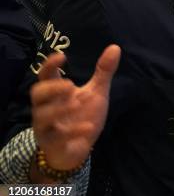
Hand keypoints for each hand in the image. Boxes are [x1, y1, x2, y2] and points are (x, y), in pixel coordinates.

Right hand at [31, 45, 120, 170]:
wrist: (80, 148)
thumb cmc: (83, 116)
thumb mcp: (96, 93)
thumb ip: (103, 72)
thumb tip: (115, 47)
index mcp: (56, 93)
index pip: (45, 76)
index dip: (49, 65)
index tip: (61, 56)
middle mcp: (47, 108)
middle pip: (36, 93)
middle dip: (51, 88)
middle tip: (70, 85)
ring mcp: (48, 126)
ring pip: (41, 116)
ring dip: (58, 109)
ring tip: (76, 104)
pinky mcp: (53, 143)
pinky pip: (57, 137)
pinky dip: (73, 131)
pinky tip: (88, 126)